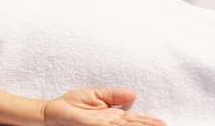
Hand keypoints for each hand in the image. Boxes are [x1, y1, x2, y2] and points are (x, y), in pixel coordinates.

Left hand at [43, 88, 165, 125]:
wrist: (51, 111)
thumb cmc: (71, 104)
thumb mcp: (94, 95)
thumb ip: (114, 95)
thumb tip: (134, 93)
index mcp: (112, 114)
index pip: (135, 119)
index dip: (148, 121)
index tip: (163, 122)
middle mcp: (109, 122)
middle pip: (134, 124)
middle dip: (148, 125)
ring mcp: (101, 125)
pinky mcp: (92, 125)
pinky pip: (110, 125)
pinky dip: (122, 125)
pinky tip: (127, 124)